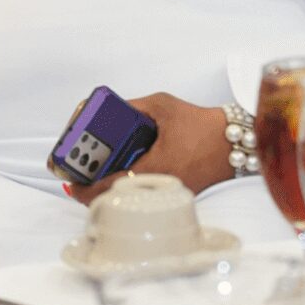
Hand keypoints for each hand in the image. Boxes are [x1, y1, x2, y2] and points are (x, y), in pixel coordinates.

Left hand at [64, 92, 231, 202]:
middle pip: (115, 197)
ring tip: (95, 174)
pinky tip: (121, 173)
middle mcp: (159, 186)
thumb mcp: (162, 105)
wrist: (233, 142)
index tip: (71, 183)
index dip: (86, 189)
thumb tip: (106, 112)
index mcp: (154, 167)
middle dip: (92, 189)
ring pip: (128, 198)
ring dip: (109, 188)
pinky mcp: (172, 193)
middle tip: (78, 177)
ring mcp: (166, 193)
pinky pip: (143, 194)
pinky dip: (128, 186)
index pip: (111, 187)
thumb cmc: (199, 124)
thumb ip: (131, 107)